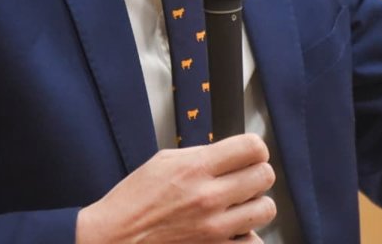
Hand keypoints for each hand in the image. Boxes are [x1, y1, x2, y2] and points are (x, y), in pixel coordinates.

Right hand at [75, 133, 276, 242]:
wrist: (114, 238)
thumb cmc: (133, 201)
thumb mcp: (163, 162)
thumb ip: (200, 155)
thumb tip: (229, 153)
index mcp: (195, 168)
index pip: (252, 148)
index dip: (254, 149)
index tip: (250, 154)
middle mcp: (208, 197)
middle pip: (265, 176)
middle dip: (257, 174)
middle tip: (244, 178)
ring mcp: (214, 229)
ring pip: (266, 209)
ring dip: (255, 205)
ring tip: (239, 205)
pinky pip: (254, 242)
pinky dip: (247, 236)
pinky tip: (232, 229)